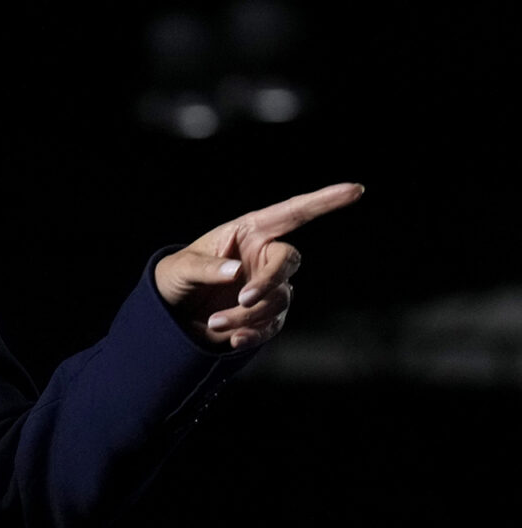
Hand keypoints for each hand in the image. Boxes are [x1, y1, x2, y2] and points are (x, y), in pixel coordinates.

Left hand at [155, 183, 363, 349]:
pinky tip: (233, 338)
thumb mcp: (181, 267)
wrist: (172, 313)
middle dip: (269, 283)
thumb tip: (235, 273)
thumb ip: (206, 268)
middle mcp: (264, 256)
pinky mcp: (266, 315)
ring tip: (214, 323)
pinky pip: (272, 325)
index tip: (355, 189)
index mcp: (249, 232)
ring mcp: (269, 286)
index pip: (292, 213)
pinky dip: (254, 333)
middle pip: (288, 262)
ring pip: (279, 300)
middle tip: (243, 300)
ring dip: (249, 315)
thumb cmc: (176, 277)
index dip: (324, 201)